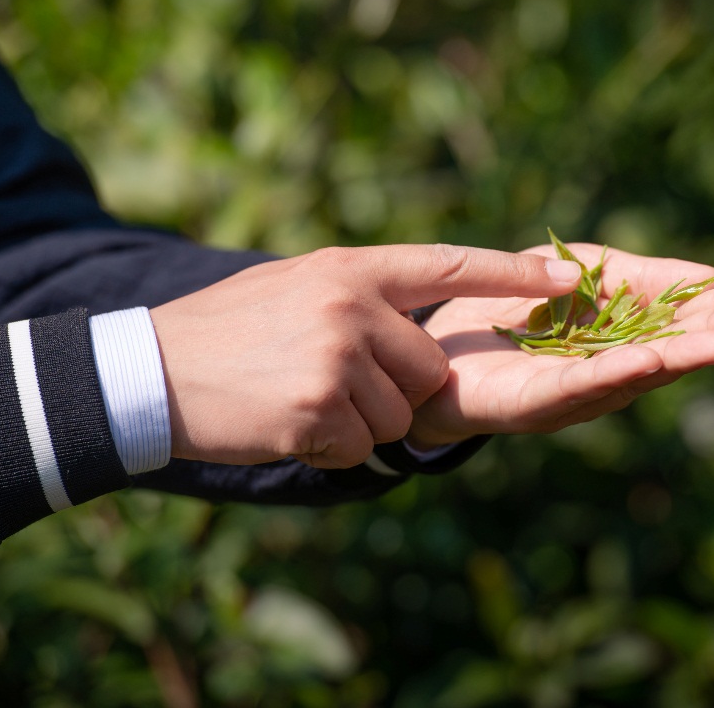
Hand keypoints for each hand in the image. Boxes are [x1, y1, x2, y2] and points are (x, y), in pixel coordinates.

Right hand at [149, 245, 583, 467]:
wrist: (149, 370)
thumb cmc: (226, 330)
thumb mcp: (297, 284)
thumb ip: (362, 295)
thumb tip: (420, 324)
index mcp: (351, 268)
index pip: (448, 265)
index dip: (510, 274)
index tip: (565, 278)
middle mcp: (352, 306)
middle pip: (428, 368)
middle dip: (394, 389)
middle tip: (326, 379)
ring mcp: (337, 358)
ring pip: (398, 414)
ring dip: (358, 421)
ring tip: (298, 397)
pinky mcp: (318, 411)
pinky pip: (361, 445)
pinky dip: (329, 447)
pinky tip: (285, 423)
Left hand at [406, 243, 713, 447]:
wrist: (423, 346)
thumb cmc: (503, 309)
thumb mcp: (571, 271)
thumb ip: (630, 274)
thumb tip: (707, 276)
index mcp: (617, 338)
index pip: (678, 324)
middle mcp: (603, 372)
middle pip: (669, 352)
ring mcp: (570, 393)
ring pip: (633, 374)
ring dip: (679, 357)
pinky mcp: (530, 404)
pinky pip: (576, 386)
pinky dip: (613, 373)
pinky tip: (648, 359)